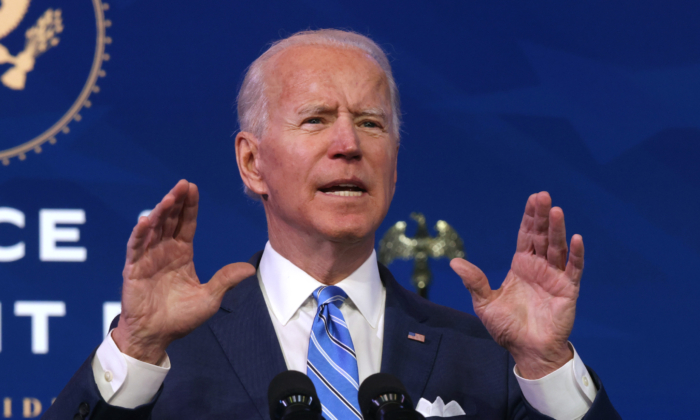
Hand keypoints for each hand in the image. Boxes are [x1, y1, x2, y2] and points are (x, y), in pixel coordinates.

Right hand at [113, 180, 255, 363]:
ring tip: (169, 198)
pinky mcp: (133, 270)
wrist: (156, 337)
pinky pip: (135, 248)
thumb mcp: (209, 298)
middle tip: (183, 184)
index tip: (193, 187)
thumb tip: (251, 269)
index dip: (190, 206)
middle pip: (170, 220)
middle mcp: (164, 251)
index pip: (186, 224)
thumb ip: (226, 280)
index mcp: (182, 254)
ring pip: (153, 229)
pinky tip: (145, 220)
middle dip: (176, 202)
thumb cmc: (181, 318)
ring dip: (159, 212)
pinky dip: (139, 234)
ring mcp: (147, 258)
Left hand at [450, 192, 583, 378]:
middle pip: (542, 236)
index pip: (526, 236)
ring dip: (558, 229)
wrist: (527, 351)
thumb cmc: (507, 328)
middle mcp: (539, 267)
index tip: (533, 198)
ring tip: (557, 211)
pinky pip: (573, 269)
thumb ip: (474, 281)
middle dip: (542, 216)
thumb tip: (454, 262)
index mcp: (521, 266)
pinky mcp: (567, 290)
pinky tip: (576, 238)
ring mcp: (554, 277)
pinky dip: (576, 254)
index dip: (529, 217)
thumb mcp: (485, 303)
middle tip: (544, 196)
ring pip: (557, 247)